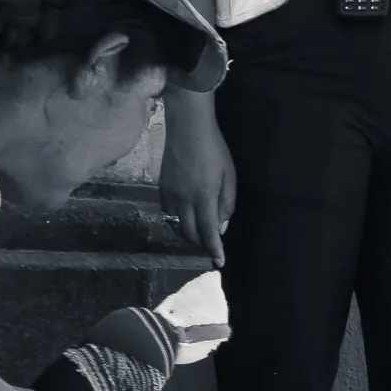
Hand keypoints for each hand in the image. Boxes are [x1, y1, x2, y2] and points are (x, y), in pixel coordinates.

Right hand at [160, 98, 235, 265]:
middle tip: (209, 244)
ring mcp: (170, 195)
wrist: (188, 128)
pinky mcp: (161, 188)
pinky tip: (184, 216)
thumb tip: (220, 227)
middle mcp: (184, 200)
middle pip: (190, 233)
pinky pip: (167, 213)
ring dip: (187, 233)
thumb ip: (226, 204)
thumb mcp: (229, 176)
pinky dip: (176, 220)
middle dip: (200, 243)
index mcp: (205, 197)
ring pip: (176, 225)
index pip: (209, 232)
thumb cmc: (214, 150)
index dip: (214, 249)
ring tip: (197, 233)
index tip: (218, 263)